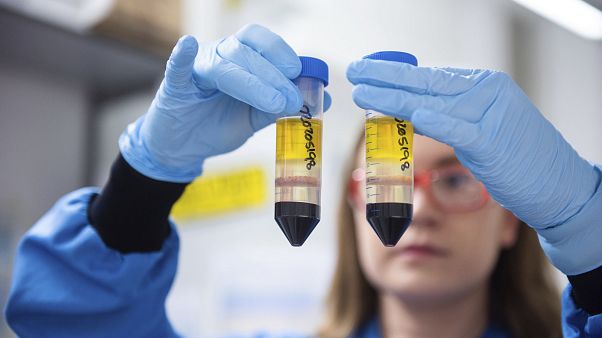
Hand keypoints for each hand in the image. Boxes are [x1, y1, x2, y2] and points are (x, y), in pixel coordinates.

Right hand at [120, 24, 330, 182]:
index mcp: (239, 59)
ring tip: (274, 102)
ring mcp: (197, 68)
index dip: (281, 54)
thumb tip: (322, 98)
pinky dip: (182, 56)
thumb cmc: (218, 124)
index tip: (300, 74)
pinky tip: (188, 46)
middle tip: (292, 99)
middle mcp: (219, 56)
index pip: (261, 43)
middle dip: (273, 76)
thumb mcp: (255, 116)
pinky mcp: (175, 85)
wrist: (185, 147)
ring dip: (252, 81)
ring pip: (224, 64)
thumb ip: (282, 106)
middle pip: (246, 52)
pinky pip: (177, 67)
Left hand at [347, 60, 600, 273]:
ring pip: (432, 101)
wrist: (557, 184)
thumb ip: (453, 116)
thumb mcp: (483, 128)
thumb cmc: (517, 158)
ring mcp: (490, 115)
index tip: (370, 70)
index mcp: (484, 86)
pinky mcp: (492, 142)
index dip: (398, 74)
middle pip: (427, 82)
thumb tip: (415, 111)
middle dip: (387, 77)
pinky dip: (432, 121)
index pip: (433, 76)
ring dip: (393, 97)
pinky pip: (456, 128)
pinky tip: (408, 114)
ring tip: (362, 91)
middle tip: (356, 70)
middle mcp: (487, 92)